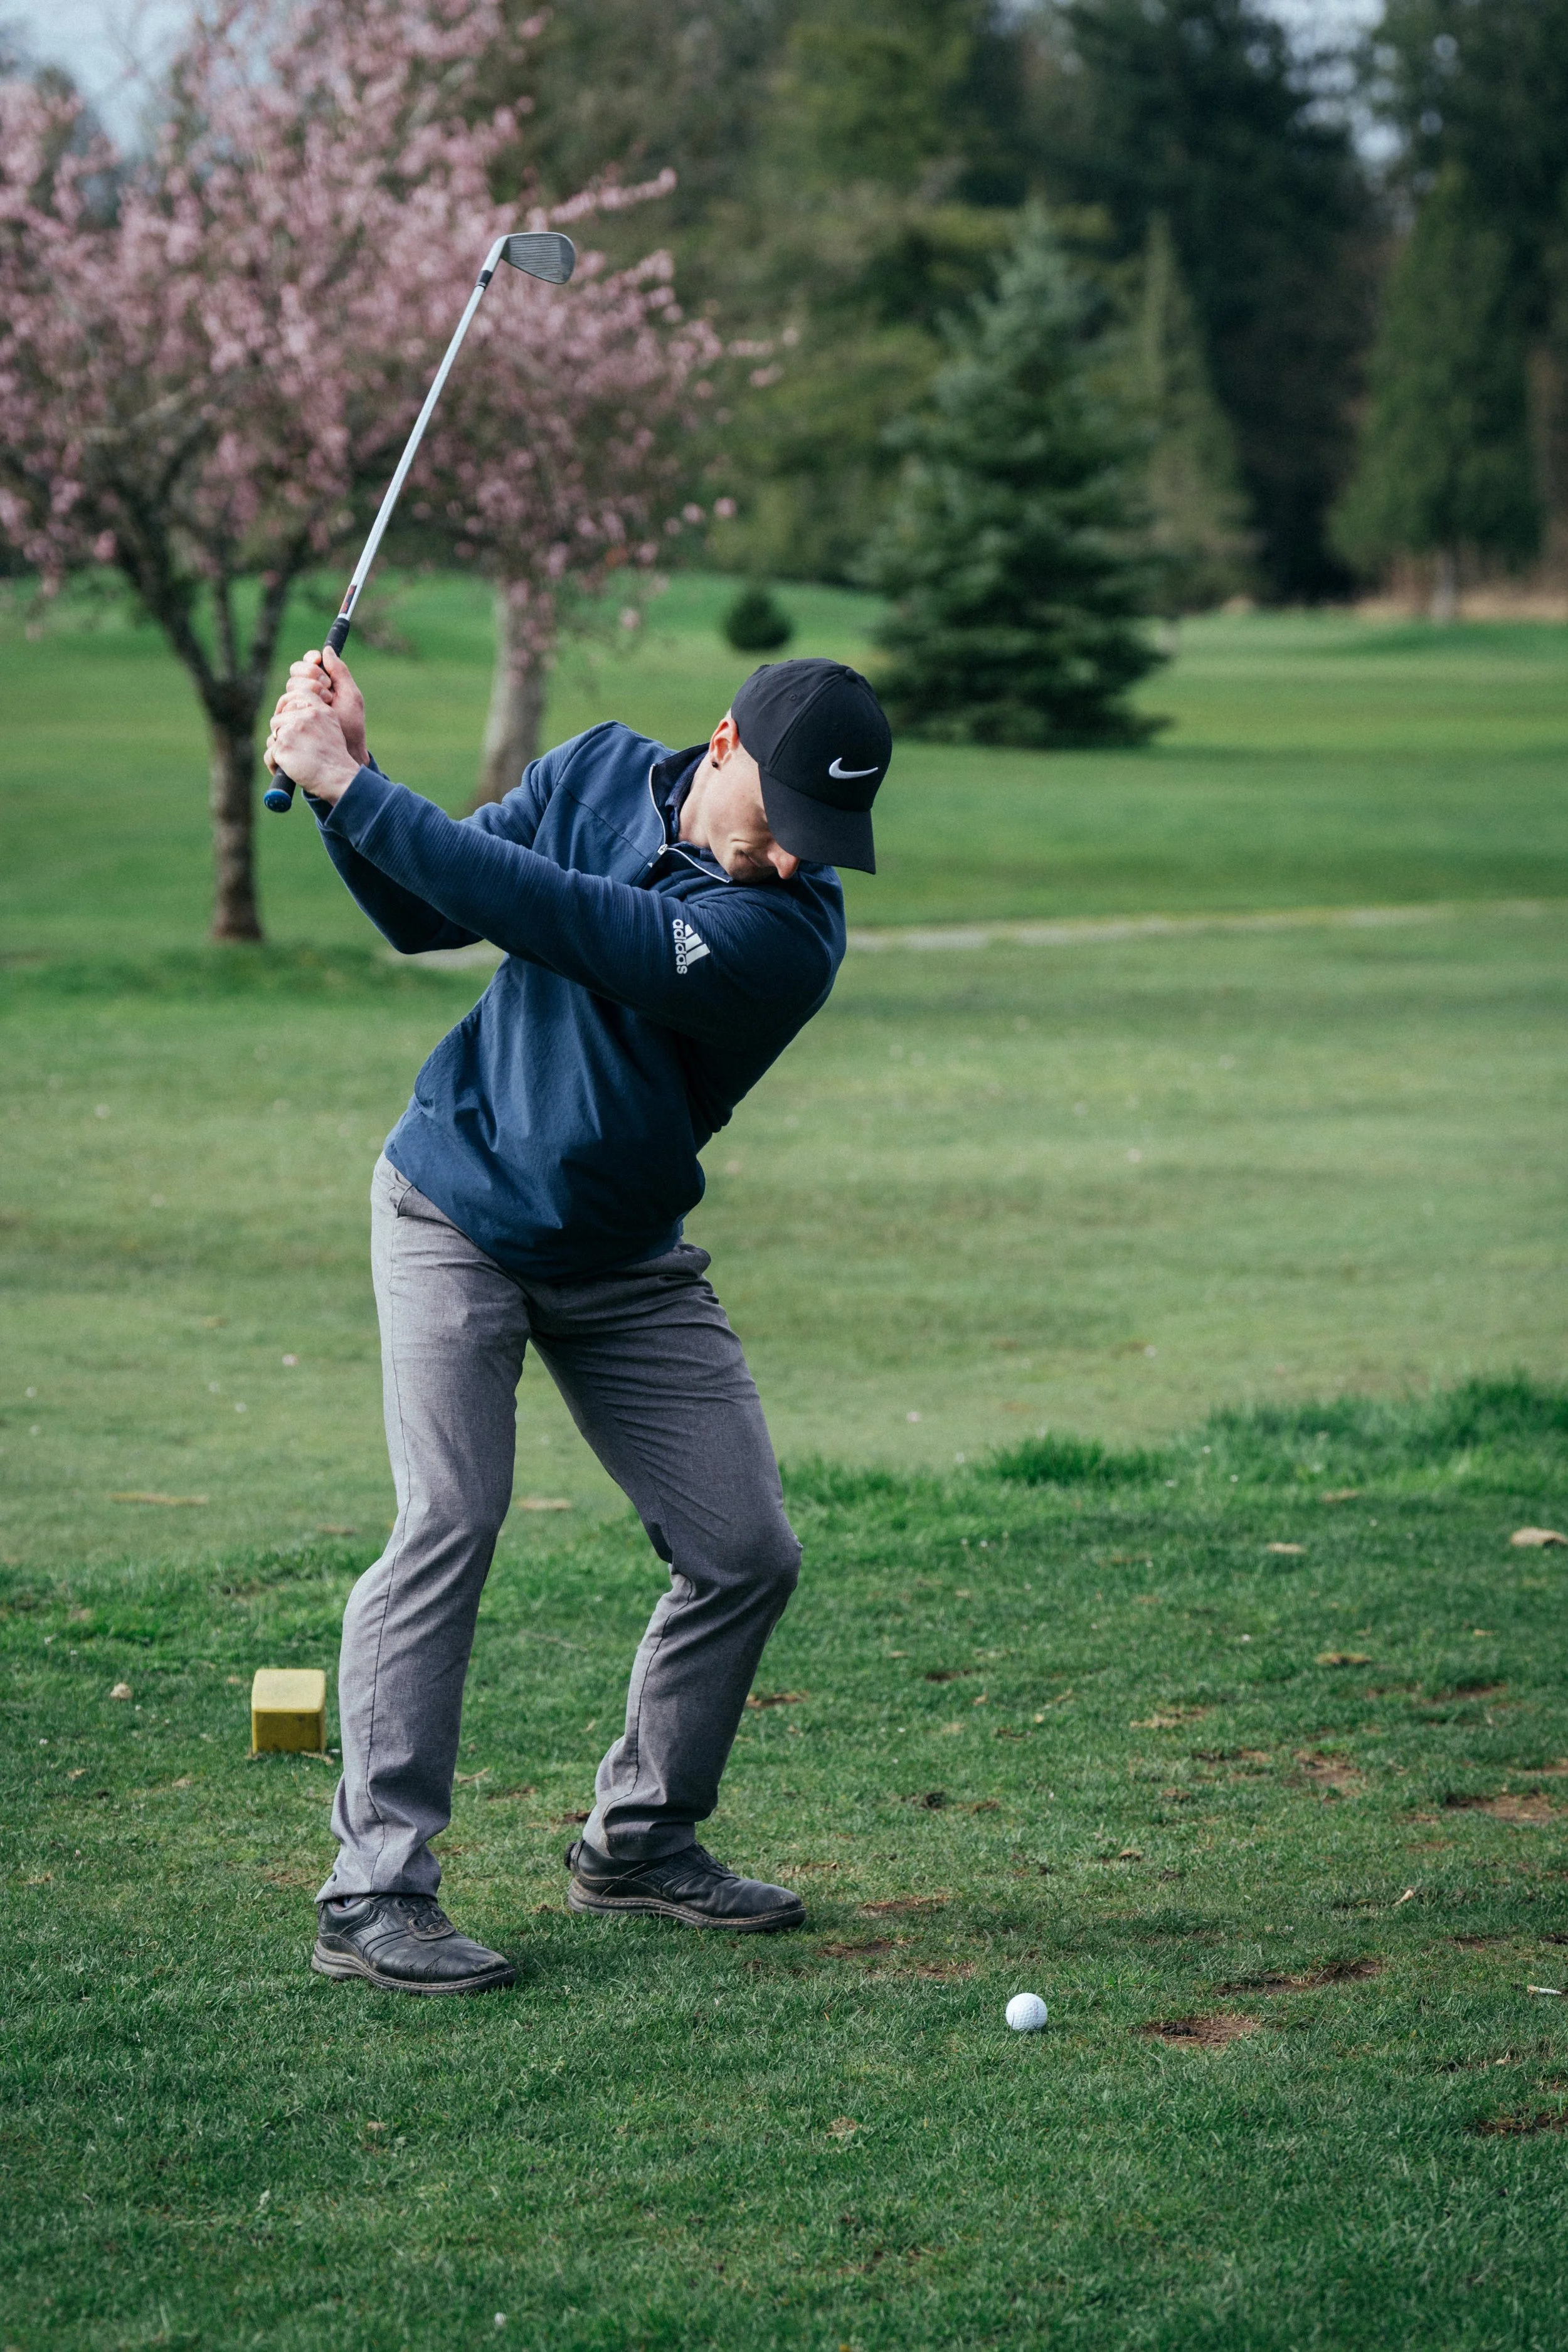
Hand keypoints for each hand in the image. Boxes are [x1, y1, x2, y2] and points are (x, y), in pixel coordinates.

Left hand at [265, 687, 362, 805]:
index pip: (294, 695)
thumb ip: (315, 716)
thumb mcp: (332, 728)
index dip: (285, 707)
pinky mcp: (282, 746)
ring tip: (290, 761)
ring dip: (277, 749)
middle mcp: (305, 716)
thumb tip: (292, 713)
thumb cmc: (335, 759)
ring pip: (272, 736)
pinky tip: (286, 771)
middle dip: (281, 733)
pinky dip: (274, 765)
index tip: (287, 720)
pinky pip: (269, 755)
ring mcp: (292, 730)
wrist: (338, 778)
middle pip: (278, 718)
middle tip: (292, 748)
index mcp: (318, 710)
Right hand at [271, 645, 368, 767]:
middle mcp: (305, 694)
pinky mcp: (288, 721)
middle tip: (328, 689)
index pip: (307, 663)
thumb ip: (340, 672)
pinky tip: (309, 710)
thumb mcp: (351, 696)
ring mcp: (295, 708)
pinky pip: (282, 705)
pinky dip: (296, 704)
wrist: (346, 752)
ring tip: (325, 704)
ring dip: (307, 691)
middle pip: (295, 672)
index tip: (318, 660)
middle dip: (311, 675)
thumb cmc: (352, 726)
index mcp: (320, 684)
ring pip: (289, 687)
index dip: (311, 659)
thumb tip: (326, 649)